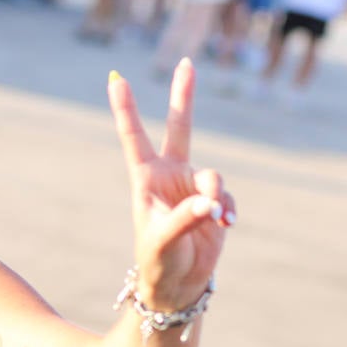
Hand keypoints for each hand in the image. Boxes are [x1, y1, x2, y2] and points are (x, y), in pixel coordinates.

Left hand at [108, 61, 233, 310]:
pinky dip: (229, 209)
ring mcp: (193, 187)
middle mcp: (169, 176)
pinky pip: (228, 197)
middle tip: (185, 62)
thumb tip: (211, 201)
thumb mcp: (163, 240)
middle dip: (183, 96)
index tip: (116, 79)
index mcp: (146, 178)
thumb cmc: (158, 261)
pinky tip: (225, 224)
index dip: (126, 108)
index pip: (134, 137)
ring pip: (213, 176)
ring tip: (214, 218)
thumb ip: (186, 217)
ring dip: (216, 195)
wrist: (178, 284)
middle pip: (179, 128)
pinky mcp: (216, 202)